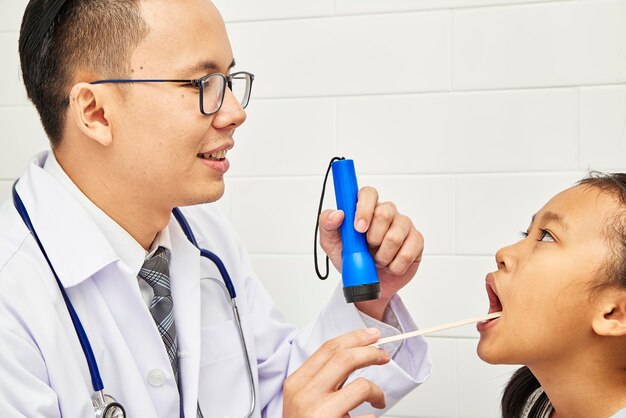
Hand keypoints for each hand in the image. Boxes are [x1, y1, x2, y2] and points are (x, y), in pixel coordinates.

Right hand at [283, 328, 388, 417]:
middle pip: (345, 358)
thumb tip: (354, 354)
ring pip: (361, 386)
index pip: (328, 348)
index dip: (354, 337)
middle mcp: (305, 395)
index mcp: (297, 383)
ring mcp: (320, 413)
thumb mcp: (304, 398)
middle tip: (384, 355)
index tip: (372, 335)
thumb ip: (324, 378)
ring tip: (379, 400)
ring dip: (378, 391)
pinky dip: (373, 417)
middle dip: (371, 352)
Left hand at [319, 186, 423, 319]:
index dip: (364, 208)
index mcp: (365, 208)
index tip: (358, 228)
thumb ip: (327, 224)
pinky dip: (395, 266)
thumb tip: (337, 214)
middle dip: (373, 237)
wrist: (366, 284)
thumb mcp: (331, 243)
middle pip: (385, 213)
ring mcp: (403, 225)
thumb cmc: (350, 258)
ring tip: (377, 260)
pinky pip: (408, 252)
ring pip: (396, 236)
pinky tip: (390, 266)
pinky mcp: (416, 241)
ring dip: (382, 256)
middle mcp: (386, 212)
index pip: (368, 193)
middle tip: (368, 248)